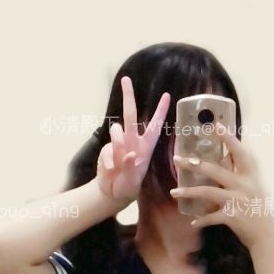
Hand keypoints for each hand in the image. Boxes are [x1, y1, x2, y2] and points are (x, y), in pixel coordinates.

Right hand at [96, 76, 170, 205]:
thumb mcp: (134, 180)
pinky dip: (109, 161)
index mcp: (146, 146)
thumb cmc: (129, 186)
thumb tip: (130, 154)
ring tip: (119, 163)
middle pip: (130, 114)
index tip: (167, 95)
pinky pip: (107, 149)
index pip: (155, 125)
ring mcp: (118, 144)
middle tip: (125, 79)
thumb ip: (132, 167)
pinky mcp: (106, 150)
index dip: (161, 111)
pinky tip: (111, 170)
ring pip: (116, 130)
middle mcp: (132, 141)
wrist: (112, 193)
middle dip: (128, 96)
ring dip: (118, 142)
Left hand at [170, 128, 273, 246]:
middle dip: (194, 164)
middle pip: (215, 170)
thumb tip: (224, 158)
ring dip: (189, 192)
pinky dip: (201, 220)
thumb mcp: (253, 187)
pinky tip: (192, 222)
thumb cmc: (258, 208)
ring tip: (174, 192)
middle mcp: (243, 185)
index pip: (239, 151)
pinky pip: (211, 217)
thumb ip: (240, 174)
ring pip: (208, 192)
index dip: (228, 138)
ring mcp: (237, 201)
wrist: (266, 235)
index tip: (215, 125)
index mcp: (250, 175)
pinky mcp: (231, 217)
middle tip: (177, 159)